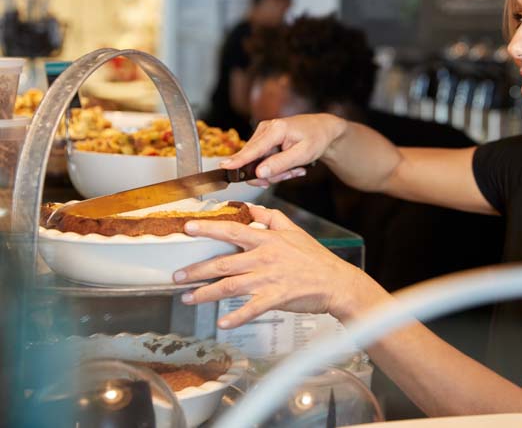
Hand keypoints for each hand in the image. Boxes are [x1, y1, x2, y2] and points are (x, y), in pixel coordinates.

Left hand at [173, 204, 361, 328]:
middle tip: (176, 276)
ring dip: (205, 293)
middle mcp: (264, 258)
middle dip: (196, 270)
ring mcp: (269, 279)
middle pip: (223, 262)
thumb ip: (271, 218)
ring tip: (187, 298)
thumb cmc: (315, 258)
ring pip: (230, 286)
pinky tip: (223, 322)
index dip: (209, 228)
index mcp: (267, 240)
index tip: (188, 228)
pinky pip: (251, 308)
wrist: (336, 282)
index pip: (233, 230)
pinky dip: (236, 316)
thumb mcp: (294, 231)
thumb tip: (251, 208)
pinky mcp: (276, 298)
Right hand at [220, 113, 346, 185]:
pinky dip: (277, 167)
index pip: (253, 149)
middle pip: (255, 161)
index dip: (238, 160)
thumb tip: (259, 173)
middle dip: (273, 173)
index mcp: (275, 129)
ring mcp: (263, 134)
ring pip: (259, 164)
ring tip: (295, 168)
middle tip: (293, 173)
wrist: (322, 129)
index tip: (224, 167)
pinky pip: (263, 161)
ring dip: (277, 172)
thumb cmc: (315, 138)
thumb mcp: (303, 154)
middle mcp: (265, 129)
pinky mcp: (264, 141)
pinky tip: (290, 165)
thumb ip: (280, 164)